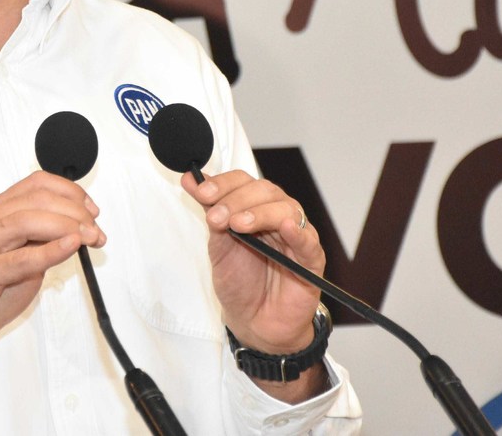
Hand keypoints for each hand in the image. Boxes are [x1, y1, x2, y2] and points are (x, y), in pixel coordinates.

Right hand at [0, 171, 104, 404]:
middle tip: (95, 229)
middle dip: (74, 210)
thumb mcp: (17, 260)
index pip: (33, 184)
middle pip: (34, 199)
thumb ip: (39, 242)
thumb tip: (75, 230)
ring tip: (89, 237)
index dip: (68, 191)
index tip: (90, 209)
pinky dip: (51, 249)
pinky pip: (22, 258)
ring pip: (27, 220)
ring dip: (67, 225)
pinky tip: (71, 246)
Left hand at [180, 169, 321, 355]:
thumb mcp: (218, 246)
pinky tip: (285, 228)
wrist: (255, 322)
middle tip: (216, 218)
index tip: (201, 193)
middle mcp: (277, 216)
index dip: (223, 184)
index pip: (243, 182)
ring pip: (286, 210)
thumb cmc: (241, 283)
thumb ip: (210, 213)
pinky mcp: (311, 260)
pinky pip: (308, 242)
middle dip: (236, 200)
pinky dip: (298, 232)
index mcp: (254, 208)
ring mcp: (296, 236)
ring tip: (237, 225)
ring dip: (259, 213)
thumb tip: (190, 179)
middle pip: (264, 191)